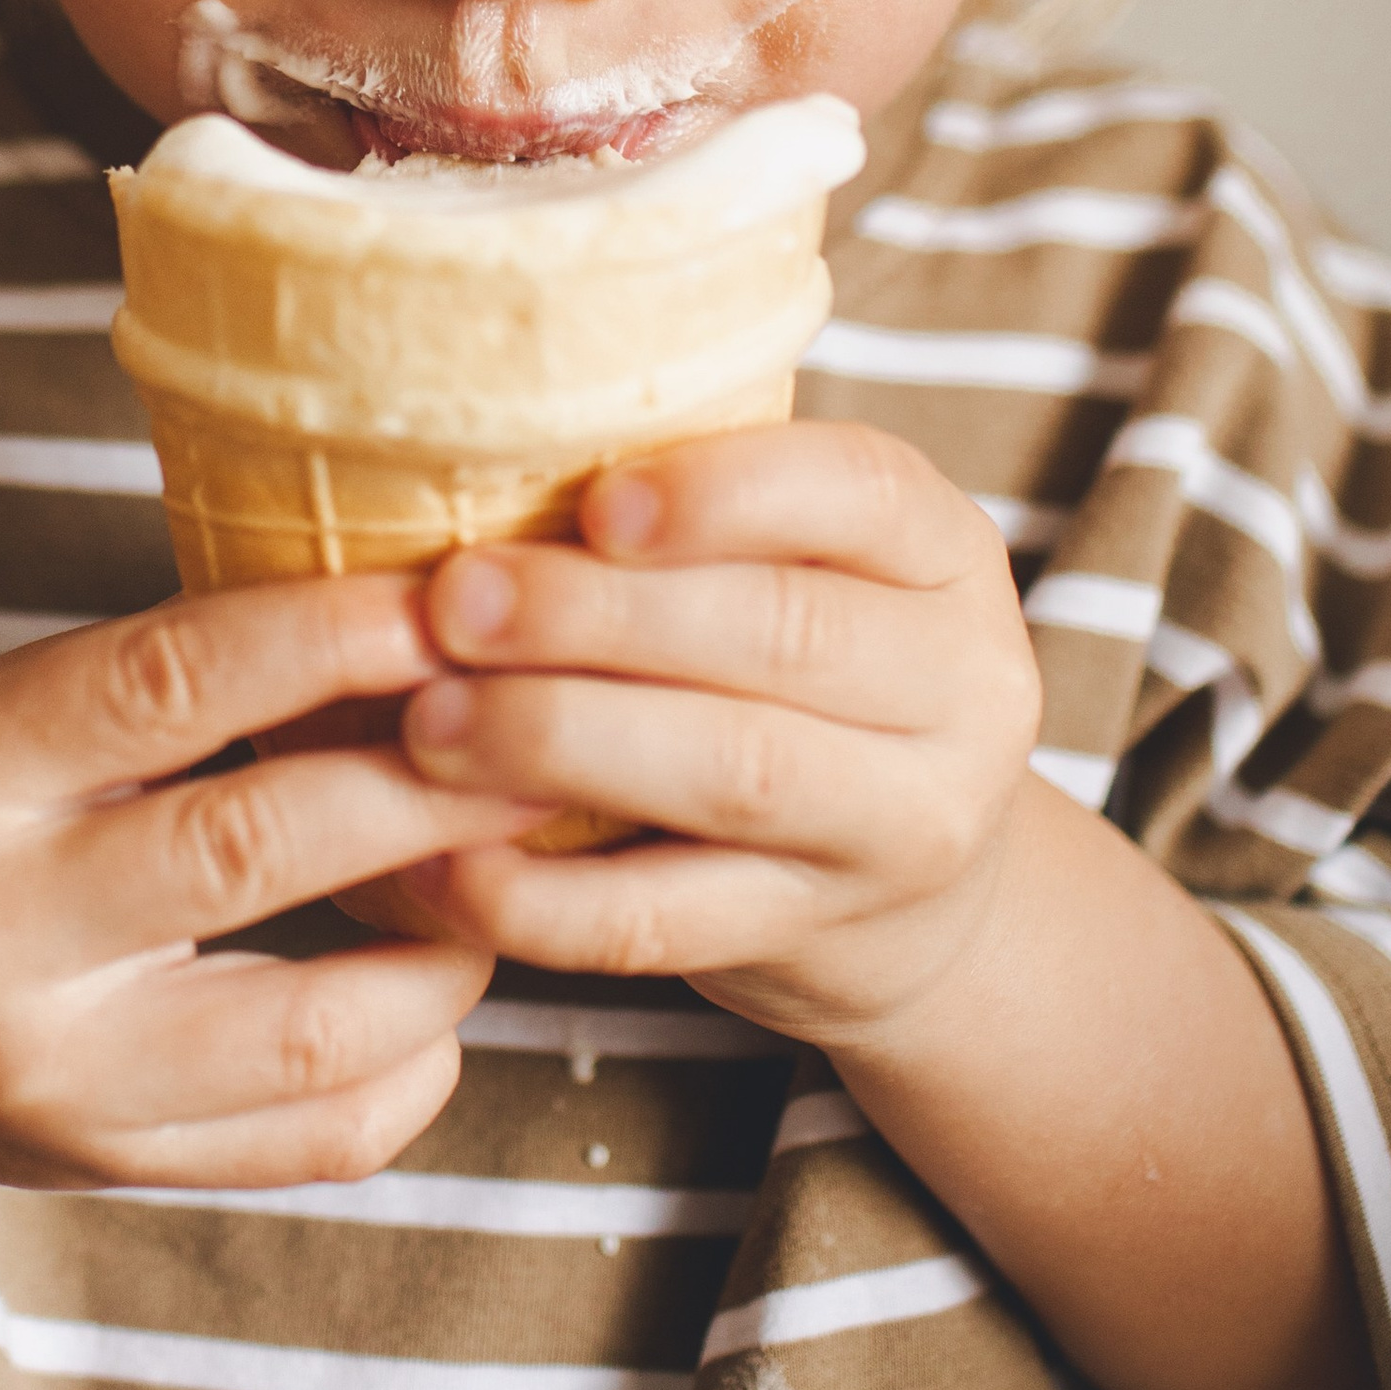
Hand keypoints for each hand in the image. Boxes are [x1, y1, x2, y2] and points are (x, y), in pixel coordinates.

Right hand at [0, 575, 536, 1199]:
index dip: (330, 633)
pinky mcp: (110, 1169)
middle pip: (255, 844)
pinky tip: (443, 992)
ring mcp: (50, 1075)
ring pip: (312, 1022)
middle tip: (549, 730)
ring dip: (449, 941)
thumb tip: (413, 605)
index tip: (454, 597)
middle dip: (431, 783)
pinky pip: (316, 1137)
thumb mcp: (6, 717)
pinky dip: (417, 1062)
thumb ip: (170, 680)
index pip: (168, 680)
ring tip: (508, 869)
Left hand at [391, 423, 1042, 1045]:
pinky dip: (544, 898)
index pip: (864, 490)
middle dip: (599, 615)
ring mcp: (906, 826)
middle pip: (783, 634)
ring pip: (733, 774)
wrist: (912, 894)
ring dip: (561, 740)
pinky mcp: (820, 938)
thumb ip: (684, 518)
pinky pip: (669, 923)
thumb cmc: (796, 679)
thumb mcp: (794, 570)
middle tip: (452, 604)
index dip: (726, 490)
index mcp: (942, 552)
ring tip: (429, 722)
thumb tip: (468, 452)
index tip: (594, 502)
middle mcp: (962, 686)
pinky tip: (444, 863)